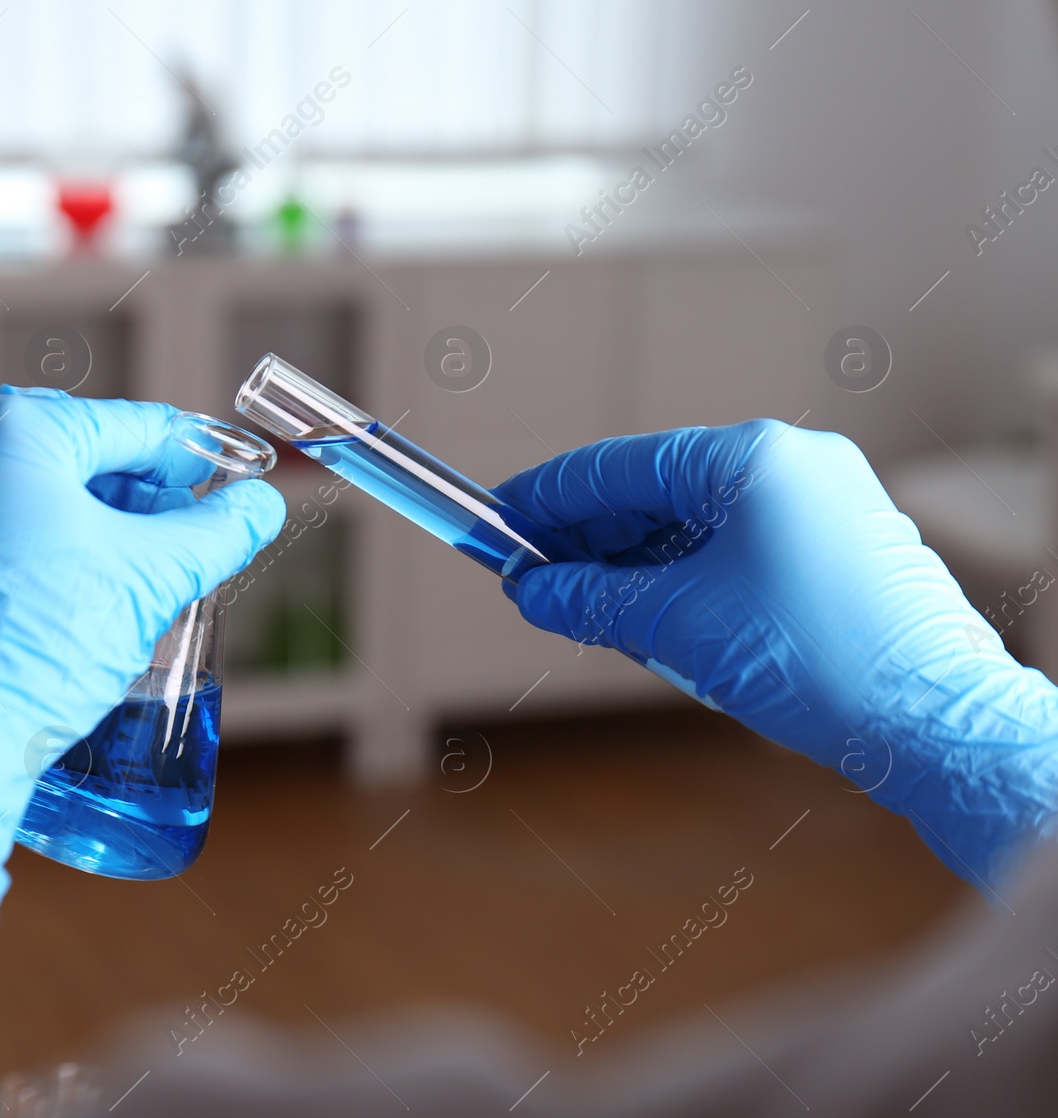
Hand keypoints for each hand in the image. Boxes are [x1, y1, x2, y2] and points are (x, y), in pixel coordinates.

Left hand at [0, 388, 284, 987]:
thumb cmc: (28, 654)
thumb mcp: (148, 581)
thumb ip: (216, 533)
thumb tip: (257, 509)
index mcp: (9, 433)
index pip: (127, 427)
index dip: (187, 454)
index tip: (221, 476)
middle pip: (66, 456)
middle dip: (129, 494)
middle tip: (175, 535)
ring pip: (12, 496)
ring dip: (73, 525)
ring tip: (118, 576)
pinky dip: (16, 554)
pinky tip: (51, 601)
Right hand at [494, 420, 1057, 888]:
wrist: (934, 727)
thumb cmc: (816, 661)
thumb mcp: (676, 625)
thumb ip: (590, 598)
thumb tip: (530, 589)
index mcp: (753, 457)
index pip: (620, 465)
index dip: (548, 496)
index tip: (499, 519)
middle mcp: (794, 463)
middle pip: (658, 489)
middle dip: (592, 538)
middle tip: (533, 577)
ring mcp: (824, 502)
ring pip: (698, 522)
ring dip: (637, 564)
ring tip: (587, 610)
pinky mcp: (840, 546)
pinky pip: (739, 546)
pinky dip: (686, 576)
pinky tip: (651, 617)